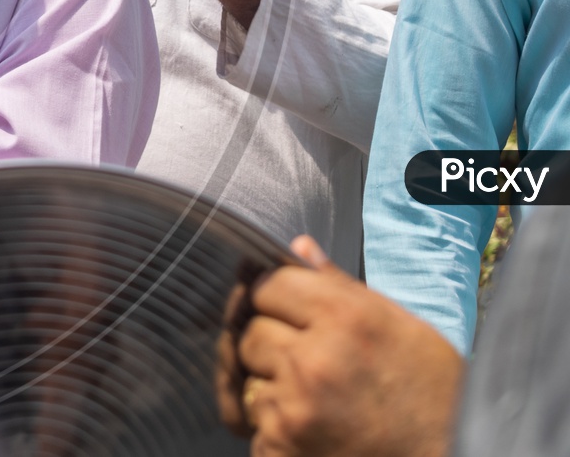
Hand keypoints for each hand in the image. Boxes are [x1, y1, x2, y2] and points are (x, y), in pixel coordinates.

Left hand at [220, 236, 462, 456]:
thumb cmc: (435, 395)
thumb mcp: (401, 328)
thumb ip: (340, 286)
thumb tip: (297, 246)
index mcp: (344, 317)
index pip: (266, 284)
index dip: (274, 298)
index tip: (287, 312)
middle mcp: (314, 359)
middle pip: (251, 333)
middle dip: (271, 347)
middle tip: (312, 367)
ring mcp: (295, 407)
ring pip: (247, 380)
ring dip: (271, 390)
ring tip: (319, 404)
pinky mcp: (283, 447)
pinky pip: (255, 426)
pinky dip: (275, 432)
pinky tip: (316, 435)